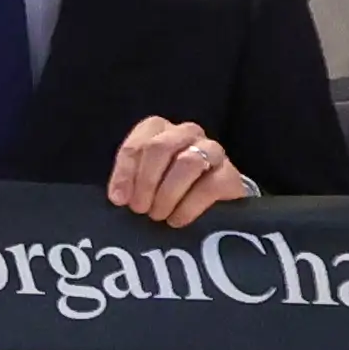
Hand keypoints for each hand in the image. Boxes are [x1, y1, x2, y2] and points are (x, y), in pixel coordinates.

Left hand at [107, 116, 248, 226]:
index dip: (125, 173)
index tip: (120, 199)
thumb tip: (119, 197)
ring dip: (168, 193)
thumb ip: (129, 184)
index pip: (137, 144)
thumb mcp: (143, 182)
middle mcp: (185, 133)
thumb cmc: (167, 187)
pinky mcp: (230, 173)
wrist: (212, 200)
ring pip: (188, 162)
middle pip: (161, 147)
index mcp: (158, 130)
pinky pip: (210, 186)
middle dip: (147, 181)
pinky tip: (177, 220)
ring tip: (159, 215)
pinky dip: (189, 206)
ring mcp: (211, 150)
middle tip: (140, 209)